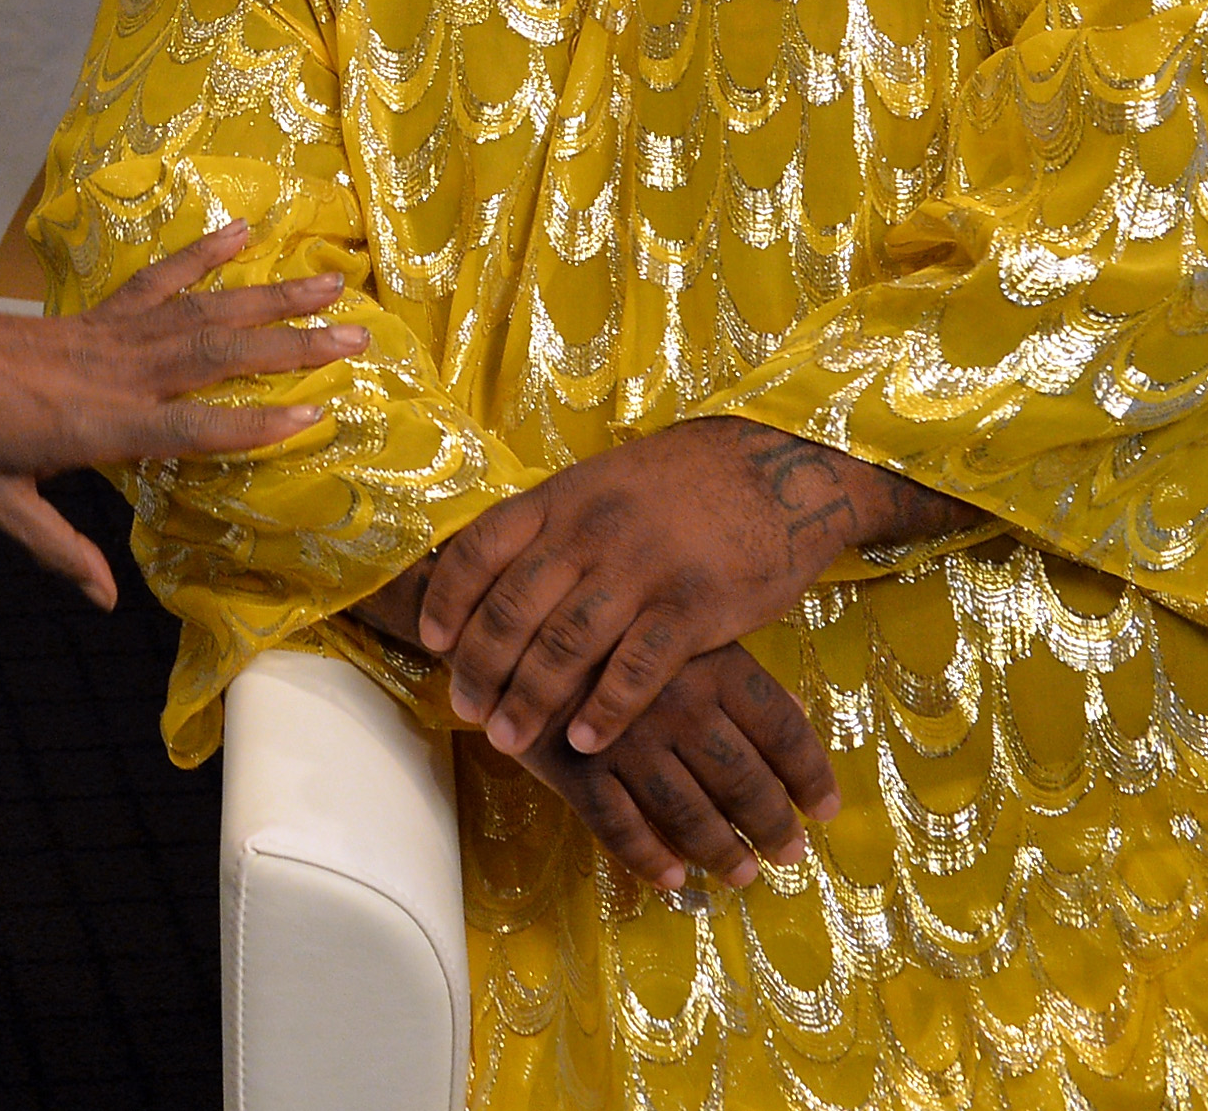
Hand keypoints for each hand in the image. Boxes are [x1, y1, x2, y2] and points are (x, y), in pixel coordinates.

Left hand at [0, 225, 362, 607]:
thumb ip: (54, 545)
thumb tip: (105, 596)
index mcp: (89, 425)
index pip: (186, 428)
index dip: (251, 425)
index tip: (315, 415)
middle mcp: (109, 373)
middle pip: (212, 358)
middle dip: (287, 348)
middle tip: (357, 339)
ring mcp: (104, 337)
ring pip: (198, 314)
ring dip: (266, 299)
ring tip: (329, 286)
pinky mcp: (92, 316)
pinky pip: (155, 283)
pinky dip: (200, 256)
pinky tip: (241, 234)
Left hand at [417, 415, 979, 759]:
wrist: (773, 466)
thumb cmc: (678, 485)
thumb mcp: (599, 485)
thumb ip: (549, 527)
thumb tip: (489, 573)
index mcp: (558, 499)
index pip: (479, 551)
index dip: (448, 601)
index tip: (434, 645)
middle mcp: (588, 532)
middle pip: (512, 608)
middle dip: (480, 667)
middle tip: (465, 711)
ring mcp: (640, 568)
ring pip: (564, 644)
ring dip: (529, 698)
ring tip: (506, 740)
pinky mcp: (694, 605)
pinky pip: (636, 666)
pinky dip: (605, 708)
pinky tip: (584, 740)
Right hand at [496, 643, 837, 892]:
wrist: (501, 622)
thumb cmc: (599, 627)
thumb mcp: (669, 628)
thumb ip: (726, 666)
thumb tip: (792, 705)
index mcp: (706, 661)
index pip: (780, 726)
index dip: (810, 774)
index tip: (825, 809)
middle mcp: (673, 702)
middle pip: (742, 779)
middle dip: (771, 824)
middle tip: (788, 854)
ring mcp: (622, 739)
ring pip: (687, 812)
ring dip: (720, 851)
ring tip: (742, 874)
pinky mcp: (573, 769)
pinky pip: (620, 828)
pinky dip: (650, 859)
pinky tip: (673, 878)